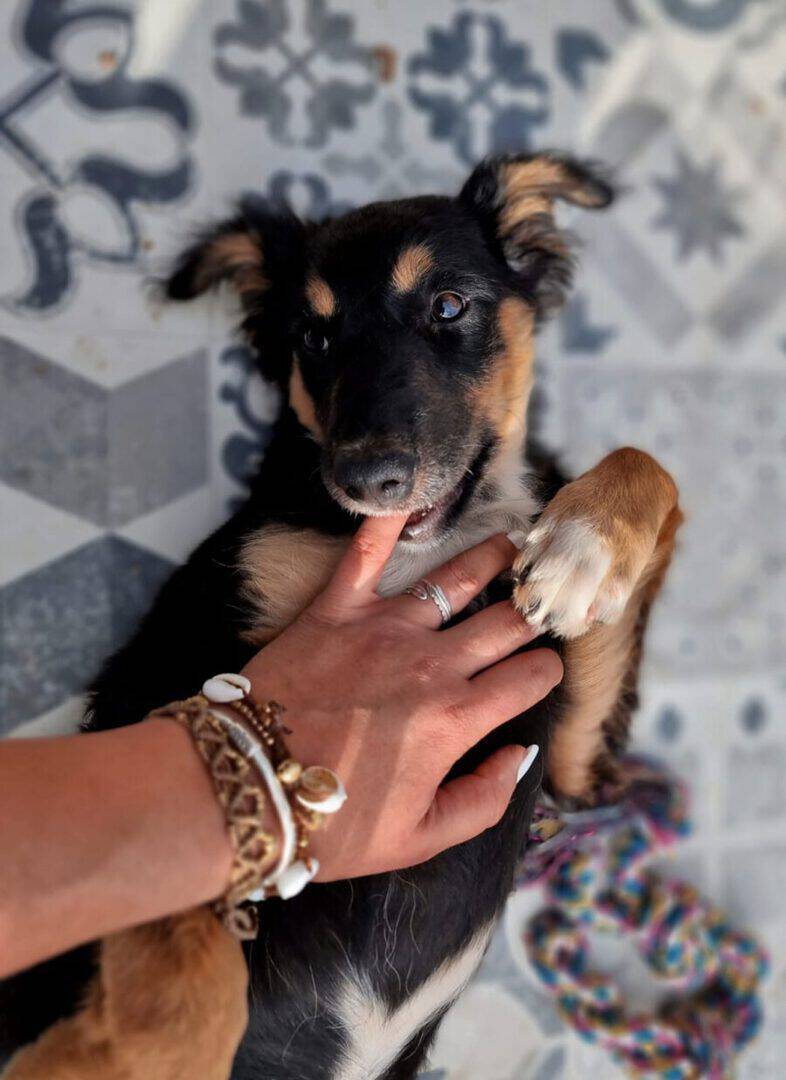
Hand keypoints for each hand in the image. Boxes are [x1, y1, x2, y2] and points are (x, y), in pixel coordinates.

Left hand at [241, 515, 562, 880]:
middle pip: (506, 623)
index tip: (546, 668)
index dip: (549, 670)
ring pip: (455, 580)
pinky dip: (386, 522)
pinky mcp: (336, 611)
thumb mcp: (421, 838)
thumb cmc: (333, 823)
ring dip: (492, 558)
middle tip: (546, 595)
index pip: (530, 677)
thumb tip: (519, 755)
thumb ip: (484, 799)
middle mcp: (431, 664)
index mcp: (457, 718)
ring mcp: (384, 630)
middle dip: (536, 609)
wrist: (247, 787)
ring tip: (512, 544)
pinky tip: (408, 496)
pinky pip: (365, 555)